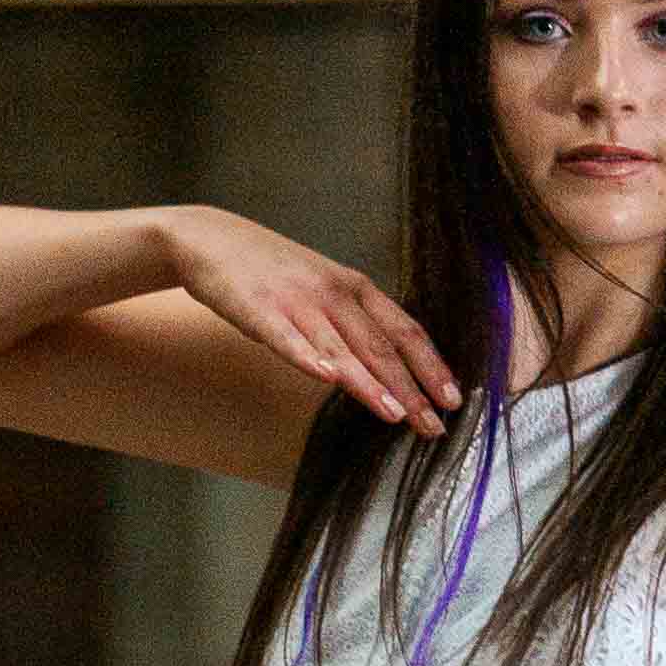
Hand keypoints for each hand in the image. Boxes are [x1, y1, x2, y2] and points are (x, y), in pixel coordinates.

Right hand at [156, 203, 457, 437]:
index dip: (431, 366)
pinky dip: (308, 357)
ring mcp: (296, 300)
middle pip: (380, 345)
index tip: (454, 399)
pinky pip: (286, 338)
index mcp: (354, 287)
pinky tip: (326, 378)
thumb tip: (393, 365)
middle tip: (434, 426)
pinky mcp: (259, 309)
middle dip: (411, 389)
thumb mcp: (324, 288)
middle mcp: (332, 292)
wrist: (211, 239)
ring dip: (370, 383)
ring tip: (395, 415)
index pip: (404, 330)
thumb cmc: (273, 272)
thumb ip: (355, 322)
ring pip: (341, 347)